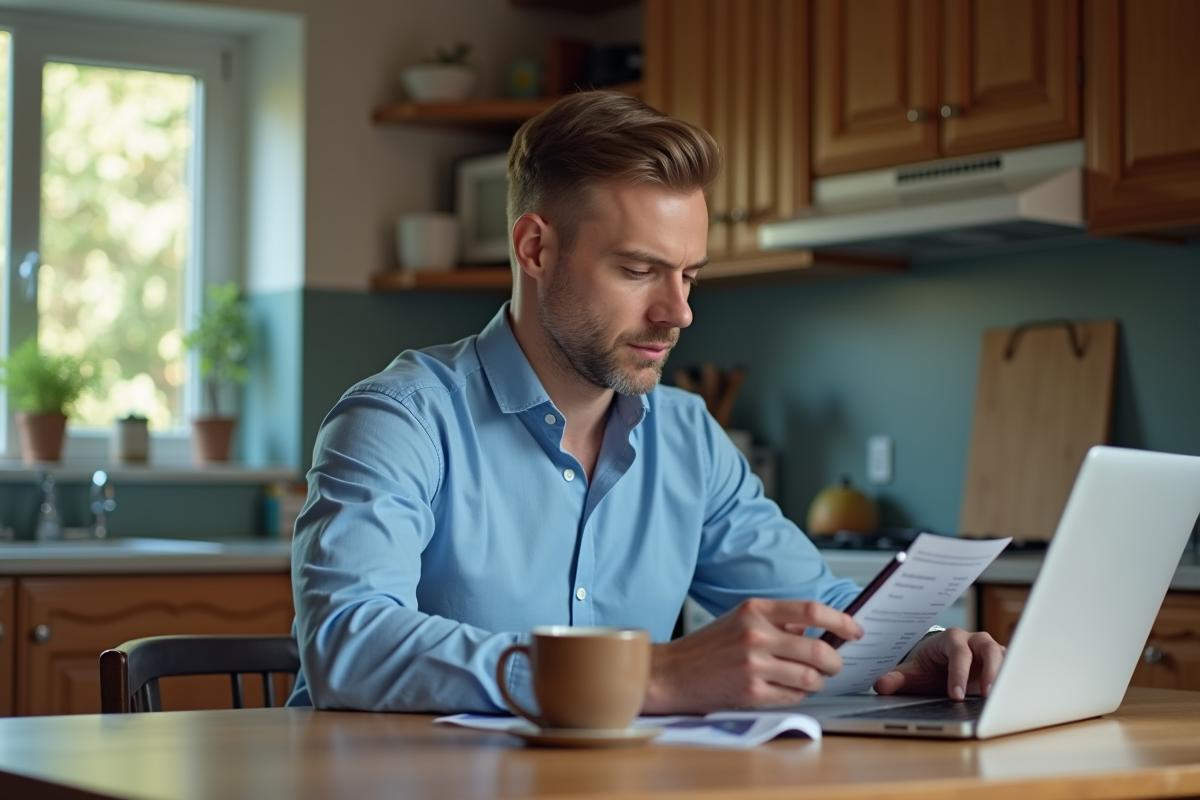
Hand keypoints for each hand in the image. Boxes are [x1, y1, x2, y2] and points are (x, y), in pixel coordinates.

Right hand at [642, 598, 863, 713]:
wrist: (673, 673)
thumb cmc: (709, 647)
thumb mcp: (741, 620)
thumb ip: (778, 621)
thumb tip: (819, 627)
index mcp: (755, 610)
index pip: (811, 610)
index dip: (841, 621)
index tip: (856, 630)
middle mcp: (755, 635)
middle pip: (818, 649)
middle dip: (835, 661)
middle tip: (834, 664)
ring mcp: (754, 665)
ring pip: (811, 677)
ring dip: (817, 681)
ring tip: (808, 679)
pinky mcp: (752, 692)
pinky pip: (793, 696)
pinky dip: (796, 695)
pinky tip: (783, 689)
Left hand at [872, 628, 1005, 700]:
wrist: (944, 664)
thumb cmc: (931, 666)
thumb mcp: (914, 672)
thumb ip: (897, 678)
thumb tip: (880, 685)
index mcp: (951, 639)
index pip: (958, 652)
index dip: (958, 673)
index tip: (956, 696)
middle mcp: (974, 641)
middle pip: (988, 649)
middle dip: (990, 672)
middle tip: (989, 696)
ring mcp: (991, 651)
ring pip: (1005, 657)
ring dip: (1007, 676)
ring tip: (1005, 700)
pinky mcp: (1004, 663)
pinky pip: (1014, 668)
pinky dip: (1014, 681)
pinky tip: (1013, 699)